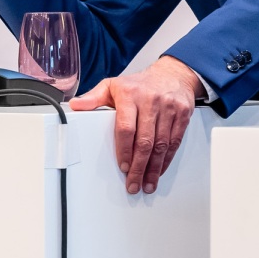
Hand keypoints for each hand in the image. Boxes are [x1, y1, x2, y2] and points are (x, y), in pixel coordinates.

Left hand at [68, 56, 201, 193]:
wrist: (172, 74)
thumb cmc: (139, 83)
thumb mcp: (112, 85)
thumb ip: (93, 97)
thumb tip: (75, 105)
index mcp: (129, 95)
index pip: (126, 128)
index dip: (124, 150)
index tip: (122, 166)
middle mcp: (150, 101)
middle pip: (145, 141)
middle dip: (139, 166)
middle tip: (133, 183)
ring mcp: (168, 108)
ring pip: (161, 144)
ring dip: (154, 168)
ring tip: (147, 183)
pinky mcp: (183, 115)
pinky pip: (174, 141)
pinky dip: (167, 159)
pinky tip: (159, 170)